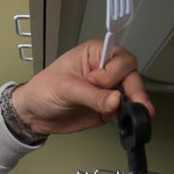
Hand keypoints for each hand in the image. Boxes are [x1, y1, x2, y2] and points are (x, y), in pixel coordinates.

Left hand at [11, 38, 153, 135]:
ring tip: (140, 114)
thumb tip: (116, 100)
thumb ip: (92, 95)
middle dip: (134, 89)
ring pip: (132, 93)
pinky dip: (130, 115)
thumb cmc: (43, 90)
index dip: (113, 72)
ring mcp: (108, 89)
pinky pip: (125, 110)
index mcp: (95, 53)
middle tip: (135, 104)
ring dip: (137, 104)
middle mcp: (105, 69)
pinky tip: (132, 120)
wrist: (34, 114)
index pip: (120, 58)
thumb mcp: (65, 88)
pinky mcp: (108, 107)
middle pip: (131, 75)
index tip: (95, 82)